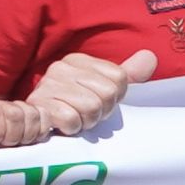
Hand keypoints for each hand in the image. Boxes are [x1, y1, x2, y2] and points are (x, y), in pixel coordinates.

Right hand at [0, 45, 154, 147]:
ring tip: (75, 119)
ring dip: (86, 121)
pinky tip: (64, 126)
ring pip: (90, 107)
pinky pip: (71, 119)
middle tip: (86, 114)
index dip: (115, 98)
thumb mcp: (101, 88)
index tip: (99, 102)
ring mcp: (47, 86)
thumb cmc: (72, 106)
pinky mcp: (39, 105)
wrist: (35, 124)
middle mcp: (60, 68)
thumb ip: (127, 74)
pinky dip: (72, 127)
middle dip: (101, 111)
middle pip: (107, 94)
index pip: (119, 79)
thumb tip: (150, 57)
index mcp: (77, 60)